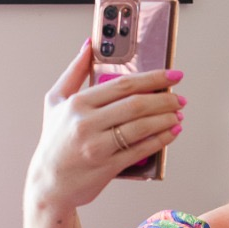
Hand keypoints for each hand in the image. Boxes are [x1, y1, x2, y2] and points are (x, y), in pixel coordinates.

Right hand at [25, 42, 184, 212]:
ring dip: (165, 119)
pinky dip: (160, 140)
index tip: (172, 75)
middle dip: (164, 100)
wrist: (49, 182)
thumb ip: (74, 71)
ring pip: (141, 127)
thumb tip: (89, 45)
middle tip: (179, 98)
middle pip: (135, 105)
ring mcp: (97, 147)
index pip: (123, 85)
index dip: (153, 78)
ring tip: (178, 114)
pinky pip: (140, 150)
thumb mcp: (55, 101)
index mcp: (77, 104)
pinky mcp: (107, 167)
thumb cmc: (54, 141)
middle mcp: (86, 124)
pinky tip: (171, 133)